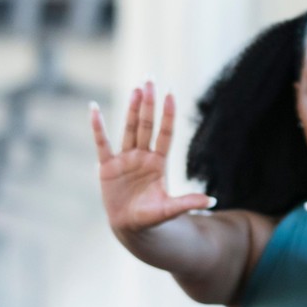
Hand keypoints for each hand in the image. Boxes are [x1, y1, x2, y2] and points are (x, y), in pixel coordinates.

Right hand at [92, 82, 215, 235]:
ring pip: (129, 129)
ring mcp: (125, 159)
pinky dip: (97, 127)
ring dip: (131, 109)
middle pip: (147, 125)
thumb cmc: (152, 217)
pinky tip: (94, 108)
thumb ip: (187, 202)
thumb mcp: (170, 210)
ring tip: (135, 88)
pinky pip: (101, 143)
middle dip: (148, 104)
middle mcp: (142, 156)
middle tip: (150, 80)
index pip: (165, 134)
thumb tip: (213, 200)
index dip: (167, 115)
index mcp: (159, 163)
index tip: (171, 94)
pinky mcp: (107, 166)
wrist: (130, 226)